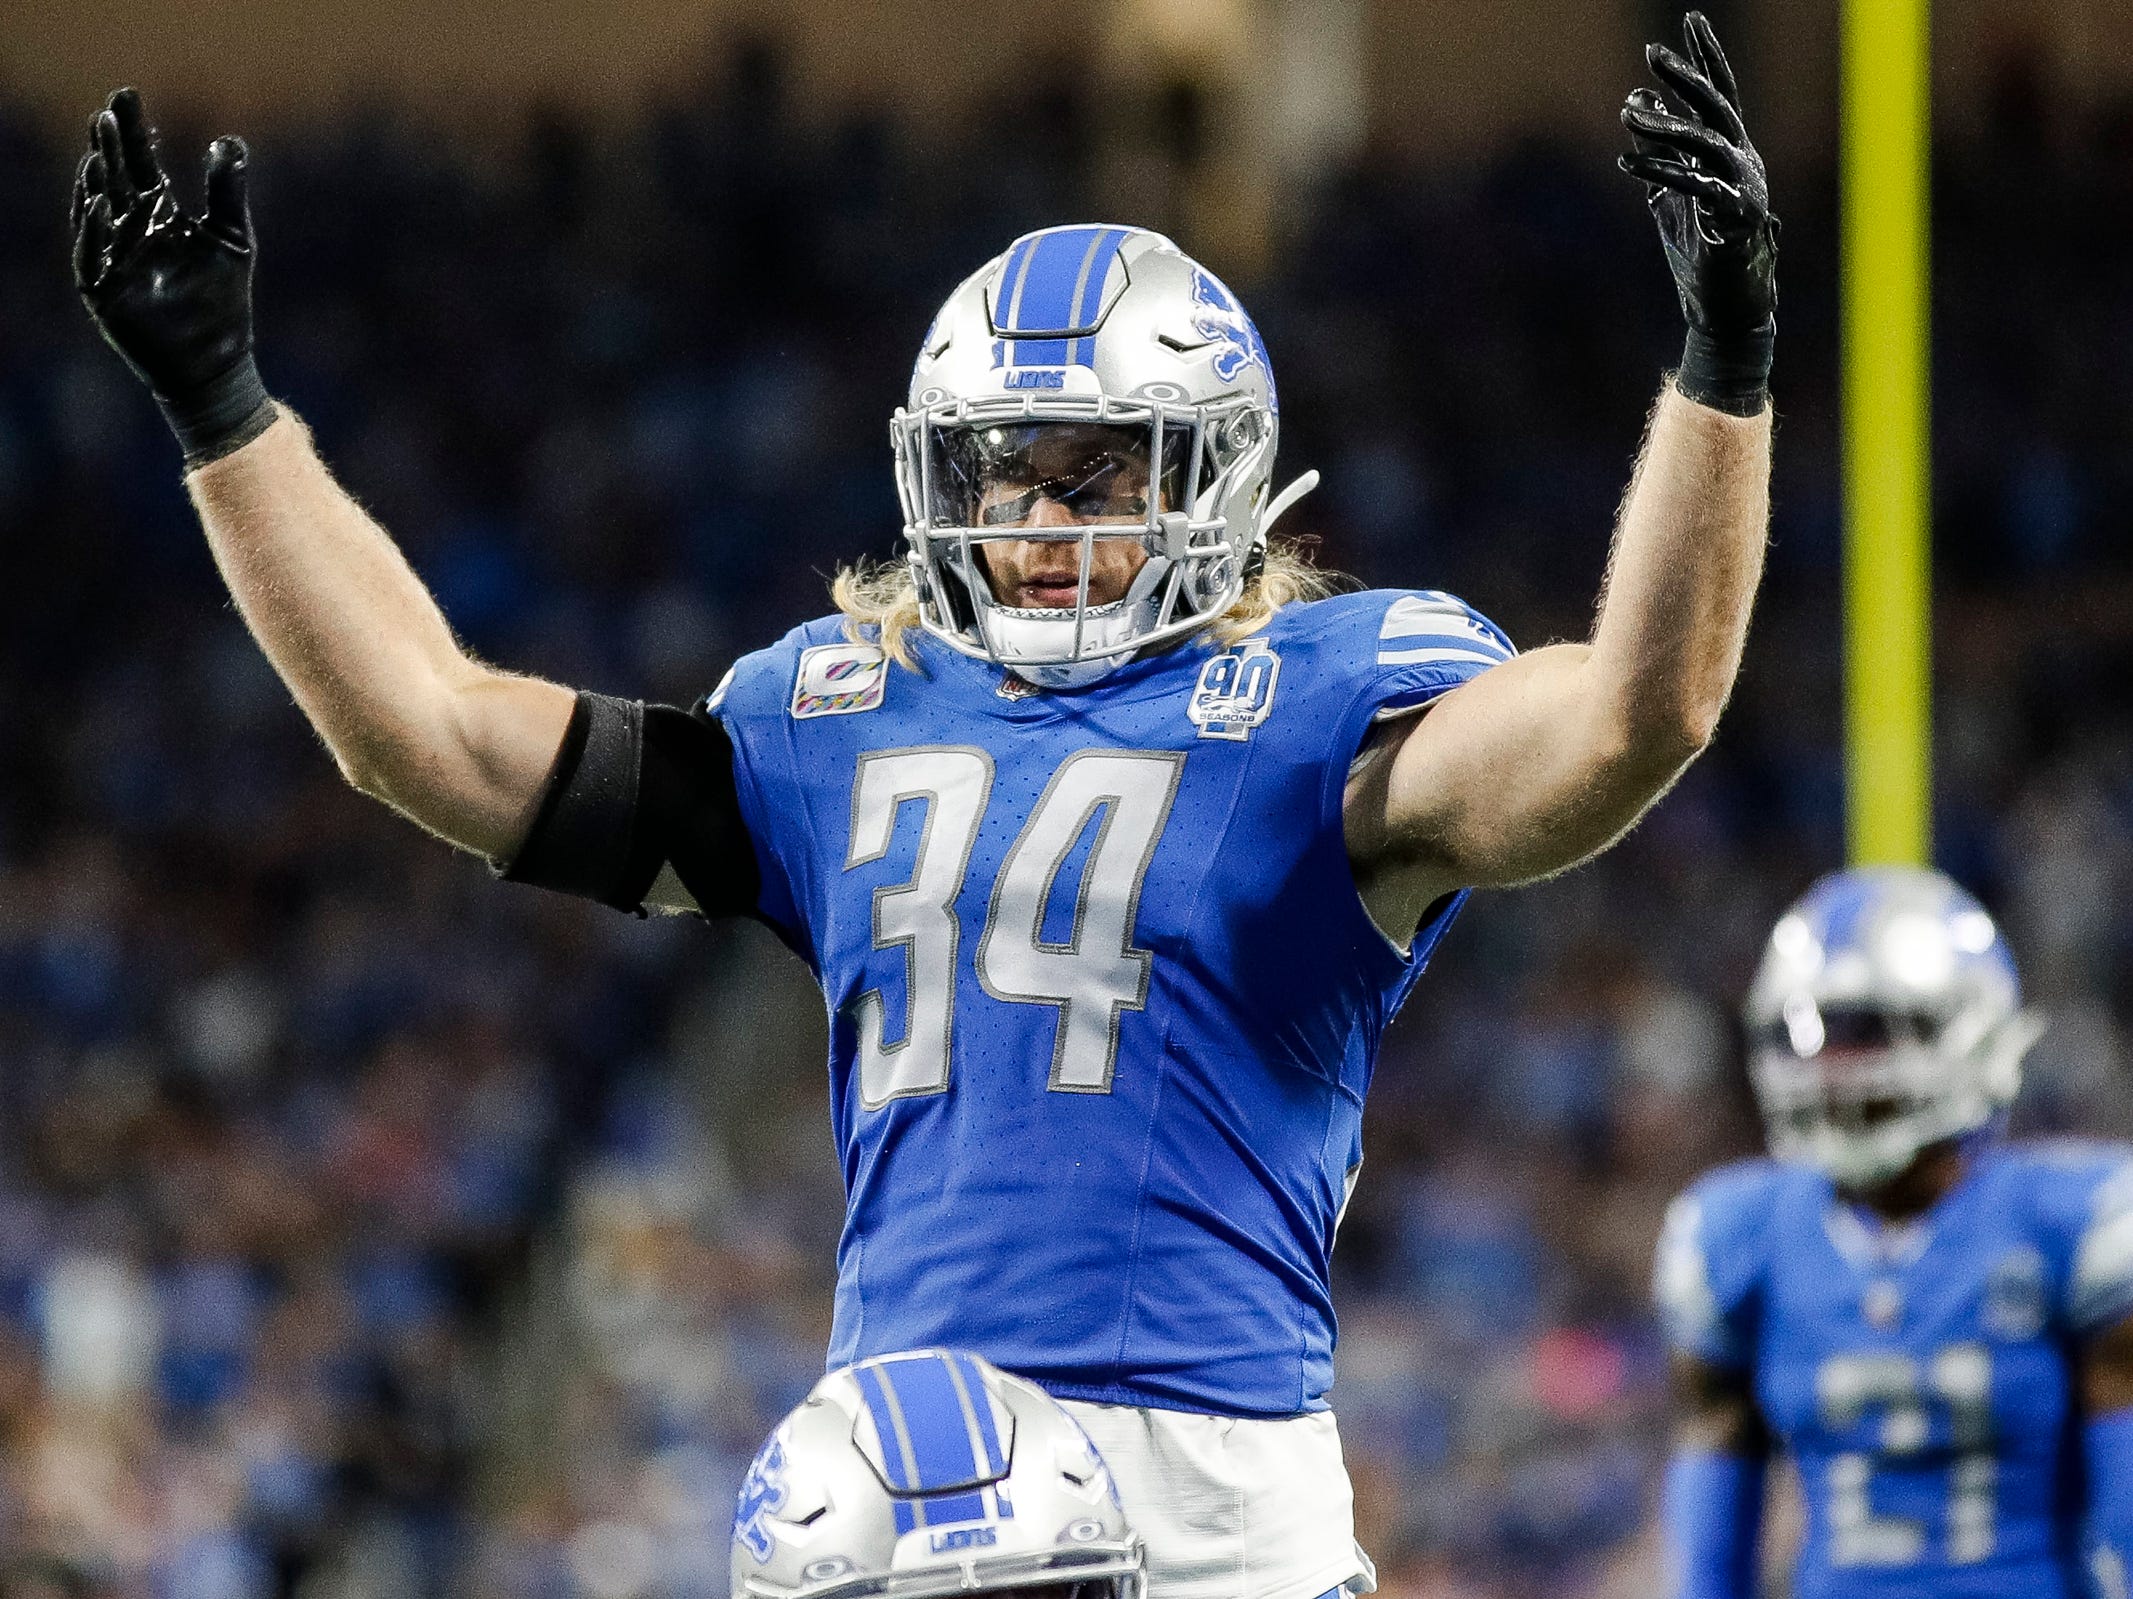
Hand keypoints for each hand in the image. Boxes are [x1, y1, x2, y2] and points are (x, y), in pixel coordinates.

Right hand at [72, 88, 274, 464]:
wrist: (216, 362)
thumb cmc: (223, 302)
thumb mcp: (232, 238)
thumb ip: (228, 190)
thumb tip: (230, 139)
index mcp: (158, 218)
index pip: (140, 165)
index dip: (133, 132)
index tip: (125, 95)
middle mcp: (129, 233)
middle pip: (114, 181)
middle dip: (110, 148)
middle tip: (106, 113)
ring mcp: (112, 260)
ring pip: (96, 213)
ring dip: (97, 183)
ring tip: (100, 151)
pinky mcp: (103, 292)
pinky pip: (91, 256)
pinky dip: (96, 230)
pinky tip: (103, 202)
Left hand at [1619, 12, 1776, 413]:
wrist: (1726, 312)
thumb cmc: (1702, 257)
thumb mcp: (1671, 199)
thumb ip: (1657, 156)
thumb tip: (1636, 110)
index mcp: (1735, 155)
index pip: (1722, 95)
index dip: (1706, 58)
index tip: (1689, 21)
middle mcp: (1746, 164)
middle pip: (1717, 108)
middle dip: (1686, 78)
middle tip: (1652, 53)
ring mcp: (1745, 190)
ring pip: (1707, 143)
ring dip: (1665, 125)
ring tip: (1628, 111)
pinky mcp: (1735, 220)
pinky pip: (1694, 188)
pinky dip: (1660, 173)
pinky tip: (1626, 162)